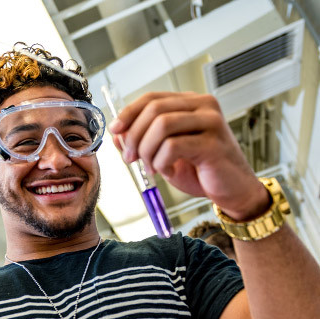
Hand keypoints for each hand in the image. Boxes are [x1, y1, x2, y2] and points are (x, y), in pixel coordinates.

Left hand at [109, 92, 269, 219]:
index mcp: (190, 103)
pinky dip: (162, 162)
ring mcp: (211, 122)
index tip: (115, 129)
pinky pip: (173, 146)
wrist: (232, 191)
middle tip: (130, 158)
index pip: (152, 98)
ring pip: (161, 125)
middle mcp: (203, 106)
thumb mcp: (164, 154)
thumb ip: (143, 140)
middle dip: (134, 136)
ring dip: (147, 150)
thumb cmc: (201, 171)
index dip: (129, 113)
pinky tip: (168, 171)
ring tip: (151, 167)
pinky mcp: (213, 143)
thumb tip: (118, 133)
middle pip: (154, 109)